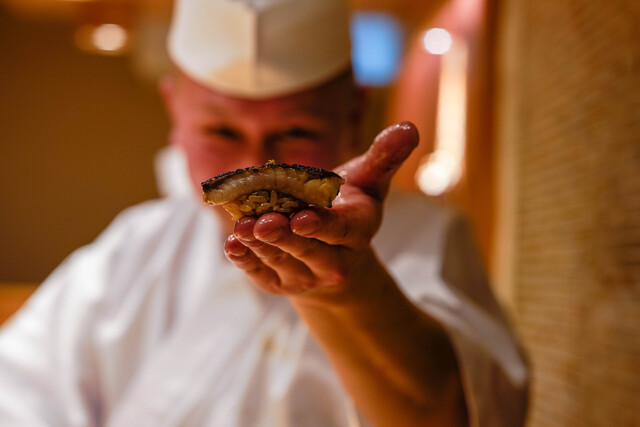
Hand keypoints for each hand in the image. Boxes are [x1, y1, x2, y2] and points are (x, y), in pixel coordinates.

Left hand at [223, 122, 418, 298]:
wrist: (336, 256)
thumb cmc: (350, 209)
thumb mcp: (370, 182)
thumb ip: (384, 158)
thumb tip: (409, 127)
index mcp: (356, 232)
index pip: (340, 231)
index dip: (321, 225)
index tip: (302, 217)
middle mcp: (333, 261)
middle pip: (306, 249)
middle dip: (283, 236)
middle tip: (262, 221)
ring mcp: (305, 275)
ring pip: (280, 261)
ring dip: (259, 245)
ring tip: (240, 227)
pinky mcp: (279, 283)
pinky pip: (261, 275)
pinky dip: (245, 262)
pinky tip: (231, 246)